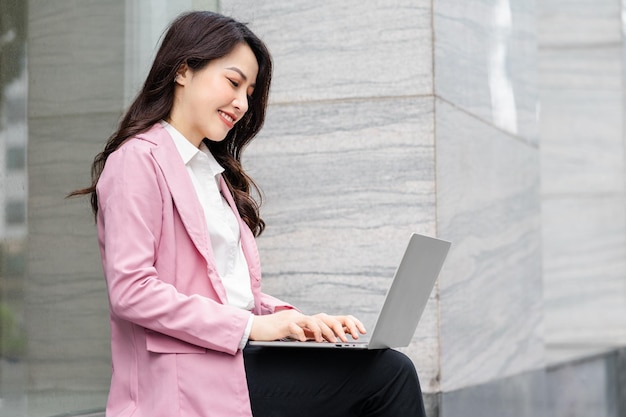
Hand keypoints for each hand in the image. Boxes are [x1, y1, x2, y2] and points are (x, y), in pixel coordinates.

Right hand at [250, 310, 365, 342]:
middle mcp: (305, 317)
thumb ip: (314, 334)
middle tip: (346, 340)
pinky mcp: (283, 324)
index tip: (360, 332)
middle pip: (326, 318)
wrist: (258, 328)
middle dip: (338, 329)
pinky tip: (304, 340)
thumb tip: (333, 339)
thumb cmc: (280, 333)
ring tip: (326, 341)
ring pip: (312, 321)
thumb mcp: (301, 334)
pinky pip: (294, 327)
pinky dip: (300, 333)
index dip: (349, 323)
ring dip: (321, 331)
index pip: (333, 318)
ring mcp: (294, 319)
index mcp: (311, 320)